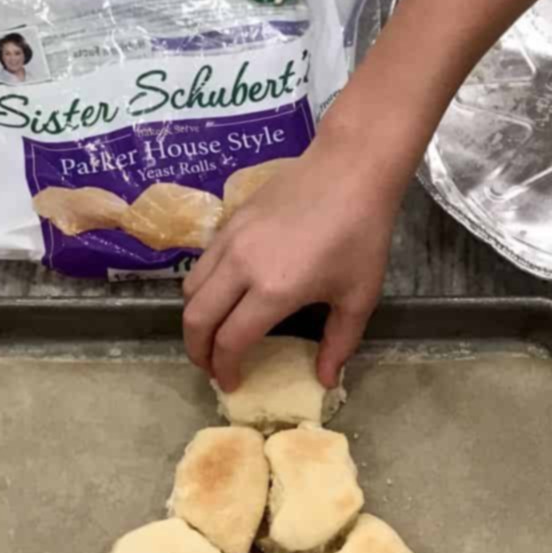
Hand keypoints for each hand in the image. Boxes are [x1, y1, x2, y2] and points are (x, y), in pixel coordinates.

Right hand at [183, 128, 400, 391]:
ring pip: (190, 290)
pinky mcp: (230, 222)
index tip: (232, 383)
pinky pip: (202, 264)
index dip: (225, 369)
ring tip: (211, 335)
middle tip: (211, 367)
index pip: (229, 341)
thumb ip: (339, 343)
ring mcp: (231, 241)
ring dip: (195, 320)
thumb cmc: (361, 234)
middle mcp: (242, 267)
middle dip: (198, 352)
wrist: (350, 169)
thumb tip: (326, 381)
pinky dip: (201, 289)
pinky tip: (222, 297)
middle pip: (196, 320)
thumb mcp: (358, 296)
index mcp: (274, 291)